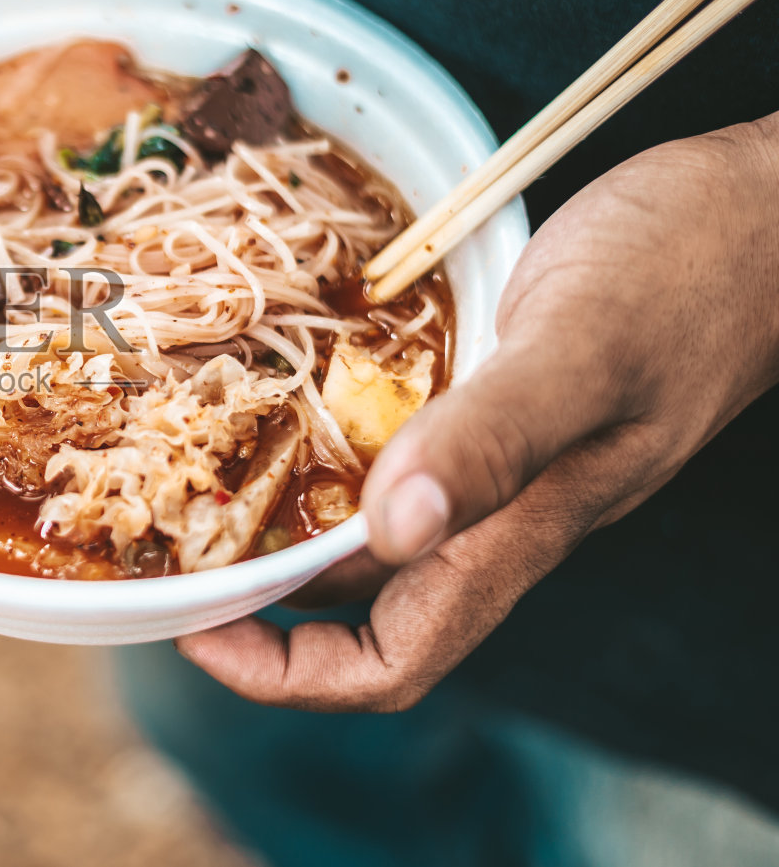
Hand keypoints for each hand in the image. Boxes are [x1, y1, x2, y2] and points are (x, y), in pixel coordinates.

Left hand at [179, 112, 778, 710]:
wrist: (764, 214)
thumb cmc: (687, 271)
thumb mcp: (581, 347)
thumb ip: (495, 440)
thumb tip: (391, 535)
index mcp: (518, 531)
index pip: (394, 660)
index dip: (287, 672)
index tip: (198, 629)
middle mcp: (499, 514)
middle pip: (364, 610)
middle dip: (261, 605)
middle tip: (167, 551)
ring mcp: (500, 463)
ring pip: (374, 535)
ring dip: (285, 530)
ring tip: (197, 484)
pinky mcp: (498, 406)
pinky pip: (396, 460)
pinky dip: (327, 456)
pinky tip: (283, 408)